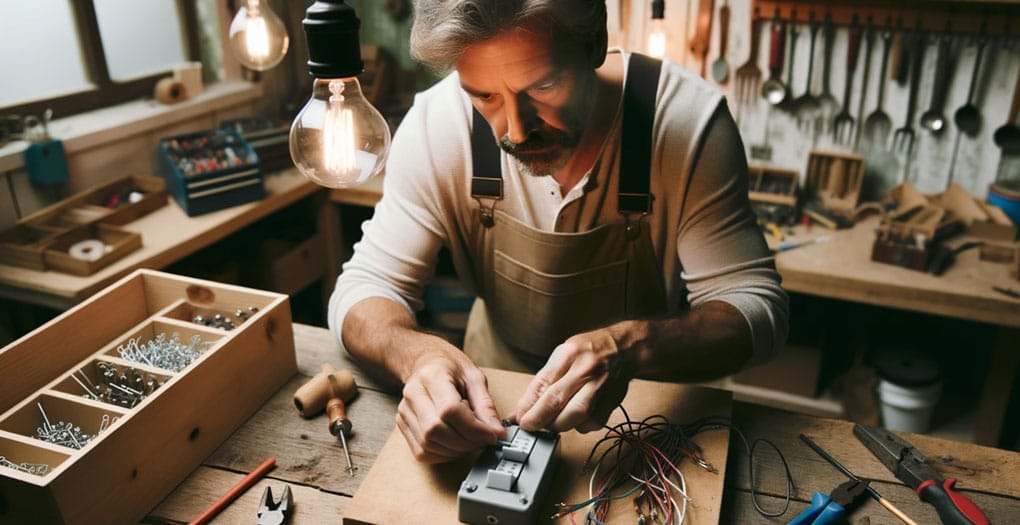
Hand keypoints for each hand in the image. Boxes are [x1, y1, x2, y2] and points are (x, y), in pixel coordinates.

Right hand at [396, 350, 505, 462]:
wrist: (426, 362)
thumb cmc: (450, 367)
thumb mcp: (474, 377)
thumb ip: (486, 405)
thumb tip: (497, 432)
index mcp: (432, 376)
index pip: (450, 410)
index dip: (474, 428)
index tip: (491, 434)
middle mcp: (413, 394)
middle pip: (436, 430)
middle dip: (466, 442)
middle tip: (483, 439)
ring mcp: (404, 411)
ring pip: (428, 445)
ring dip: (456, 450)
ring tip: (470, 440)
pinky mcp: (402, 425)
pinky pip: (422, 452)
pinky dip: (443, 454)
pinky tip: (455, 444)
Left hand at [511, 328, 634, 432]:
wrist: (625, 348)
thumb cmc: (590, 351)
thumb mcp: (562, 355)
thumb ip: (543, 381)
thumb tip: (523, 408)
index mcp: (569, 354)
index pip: (542, 384)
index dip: (528, 407)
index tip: (520, 418)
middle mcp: (585, 368)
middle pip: (557, 402)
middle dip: (539, 419)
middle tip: (532, 424)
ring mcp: (601, 384)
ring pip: (575, 416)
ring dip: (559, 424)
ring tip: (552, 421)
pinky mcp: (613, 400)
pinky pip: (593, 423)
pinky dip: (581, 426)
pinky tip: (576, 418)